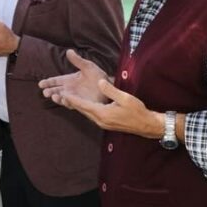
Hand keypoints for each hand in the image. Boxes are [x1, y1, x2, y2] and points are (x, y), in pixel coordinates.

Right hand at [38, 49, 109, 105]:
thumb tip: (68, 51)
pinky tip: (64, 99)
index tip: (41, 84)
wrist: (109, 86)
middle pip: (56, 91)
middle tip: (45, 92)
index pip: (56, 81)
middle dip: (50, 92)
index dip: (48, 83)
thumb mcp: (87, 66)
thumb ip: (77, 61)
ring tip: (54, 96)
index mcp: (69, 79)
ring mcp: (75, 97)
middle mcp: (70, 89)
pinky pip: (72, 103)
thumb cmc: (98, 76)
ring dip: (57, 98)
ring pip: (62, 98)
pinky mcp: (80, 103)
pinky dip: (67, 102)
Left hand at [41, 51, 156, 134]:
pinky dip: (86, 109)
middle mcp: (100, 120)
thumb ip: (110, 90)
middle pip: (83, 110)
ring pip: (87, 113)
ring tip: (68, 99)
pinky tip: (84, 105)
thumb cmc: (137, 110)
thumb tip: (99, 82)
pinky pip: (92, 115)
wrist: (146, 125)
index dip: (73, 99)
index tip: (63, 93)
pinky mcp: (106, 124)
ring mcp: (103, 123)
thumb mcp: (124, 97)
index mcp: (103, 113)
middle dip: (72, 102)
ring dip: (78, 106)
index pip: (84, 105)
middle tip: (61, 95)